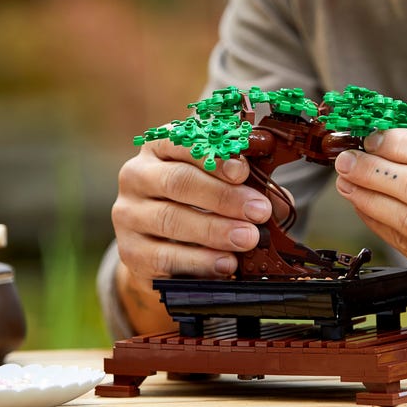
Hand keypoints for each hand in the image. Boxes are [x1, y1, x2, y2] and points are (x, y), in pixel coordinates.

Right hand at [111, 138, 271, 331]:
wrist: (160, 244)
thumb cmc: (196, 202)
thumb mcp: (218, 183)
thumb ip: (245, 185)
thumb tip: (278, 201)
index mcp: (159, 148)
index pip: (181, 142)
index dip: (213, 156)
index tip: (243, 171)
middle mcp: (136, 176)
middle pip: (177, 181)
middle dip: (223, 197)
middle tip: (258, 211)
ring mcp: (128, 215)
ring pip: (170, 219)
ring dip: (214, 231)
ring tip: (248, 238)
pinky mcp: (130, 252)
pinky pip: (164, 257)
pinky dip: (199, 261)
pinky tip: (225, 263)